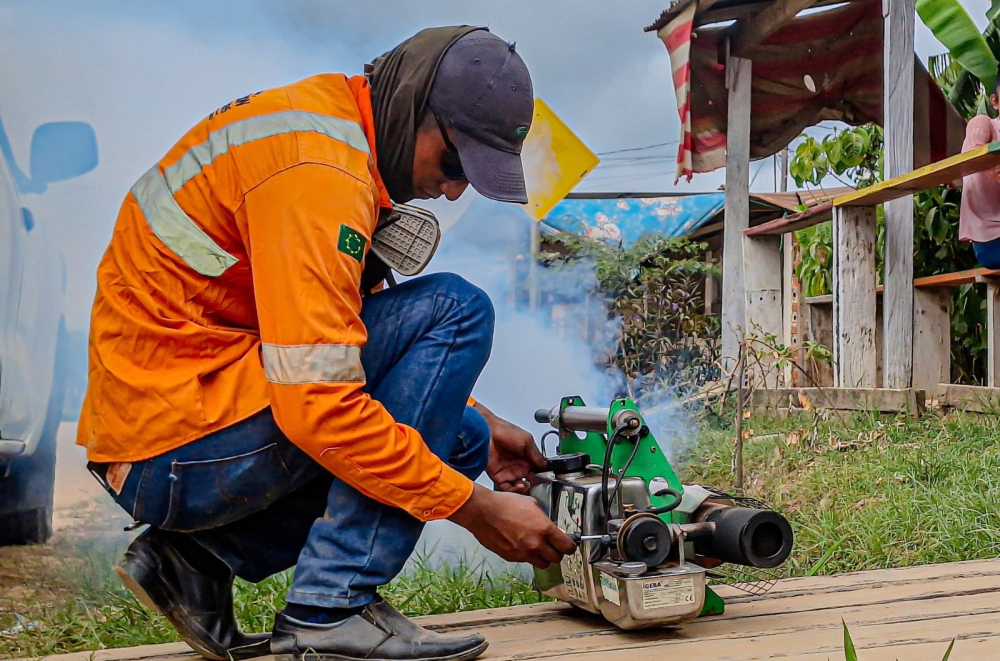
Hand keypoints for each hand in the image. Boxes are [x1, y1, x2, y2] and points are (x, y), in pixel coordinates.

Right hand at [449, 484, 575, 567]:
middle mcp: (536, 544)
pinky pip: (526, 561)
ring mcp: (524, 553)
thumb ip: (544, 519)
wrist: (484, 512)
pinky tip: (521, 544)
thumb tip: (551, 528)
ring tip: (539, 548)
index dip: (570, 546)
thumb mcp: (532, 504)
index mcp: (545, 529)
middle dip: (557, 553)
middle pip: (557, 559)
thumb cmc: (506, 504)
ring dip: (543, 557)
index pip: (567, 547)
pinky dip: (527, 556)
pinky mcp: (512, 558)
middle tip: (554, 546)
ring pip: (543, 564)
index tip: (569, 545)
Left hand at [477, 405, 546, 493]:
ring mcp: (509, 472)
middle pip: (530, 482)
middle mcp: (518, 466)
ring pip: (520, 488)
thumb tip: (545, 465)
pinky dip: (514, 490)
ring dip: (525, 490)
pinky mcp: (499, 477)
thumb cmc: (505, 431)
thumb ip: (536, 454)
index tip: (546, 480)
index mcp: (527, 458)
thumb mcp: (526, 440)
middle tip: (538, 486)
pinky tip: (520, 486)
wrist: (487, 432)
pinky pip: (507, 488)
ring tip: (529, 487)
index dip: (542, 476)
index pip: (538, 471)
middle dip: (535, 486)